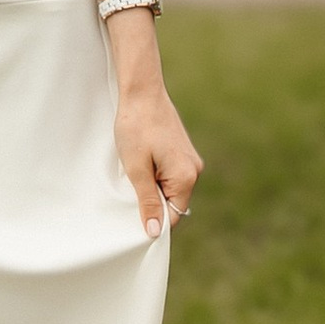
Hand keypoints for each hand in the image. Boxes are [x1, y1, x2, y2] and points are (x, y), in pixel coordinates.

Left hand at [114, 77, 201, 239]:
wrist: (142, 91)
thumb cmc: (137, 127)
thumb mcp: (136, 169)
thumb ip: (147, 201)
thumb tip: (154, 231)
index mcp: (186, 177)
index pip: (174, 216)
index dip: (154, 221)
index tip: (133, 216)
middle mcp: (194, 170)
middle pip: (173, 203)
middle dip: (152, 202)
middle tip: (130, 189)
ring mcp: (190, 160)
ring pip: (170, 188)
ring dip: (152, 187)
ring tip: (135, 171)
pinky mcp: (182, 152)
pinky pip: (170, 175)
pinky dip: (155, 175)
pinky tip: (141, 163)